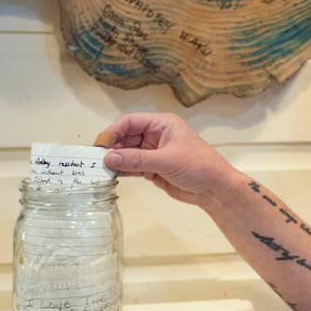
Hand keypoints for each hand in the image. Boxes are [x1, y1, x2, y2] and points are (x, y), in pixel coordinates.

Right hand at [97, 113, 234, 205]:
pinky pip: (132, 166)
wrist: (214, 189)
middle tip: (96, 160)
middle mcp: (155, 136)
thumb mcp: (166, 160)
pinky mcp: (152, 169)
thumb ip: (137, 159)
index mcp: (162, 124)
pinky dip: (122, 170)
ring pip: (127, 153)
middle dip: (111, 147)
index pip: (130, 121)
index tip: (101, 145)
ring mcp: (153, 153)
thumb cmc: (199, 166)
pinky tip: (111, 175)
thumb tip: (109, 157)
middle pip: (125, 137)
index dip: (114, 131)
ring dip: (115, 160)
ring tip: (99, 169)